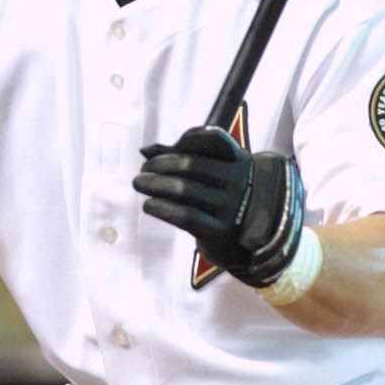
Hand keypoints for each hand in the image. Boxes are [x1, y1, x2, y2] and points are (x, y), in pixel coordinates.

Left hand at [133, 125, 303, 286]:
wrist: (246, 245)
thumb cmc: (222, 201)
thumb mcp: (214, 176)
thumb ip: (182, 159)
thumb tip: (145, 150)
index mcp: (241, 162)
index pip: (214, 139)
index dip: (187, 139)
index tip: (165, 148)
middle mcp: (239, 182)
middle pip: (191, 164)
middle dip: (160, 164)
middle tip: (142, 170)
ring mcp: (232, 208)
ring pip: (183, 189)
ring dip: (154, 184)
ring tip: (139, 183)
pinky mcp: (220, 232)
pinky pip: (184, 216)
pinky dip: (161, 208)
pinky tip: (148, 205)